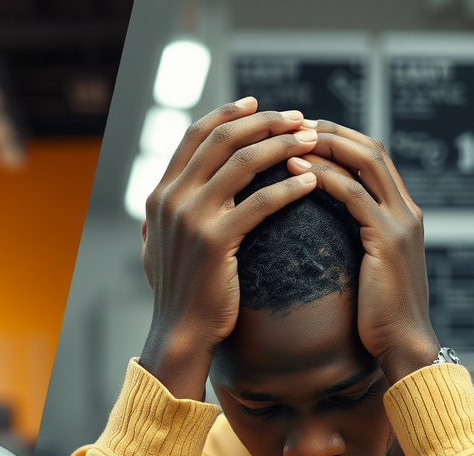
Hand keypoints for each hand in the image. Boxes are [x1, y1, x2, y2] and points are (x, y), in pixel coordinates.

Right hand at [139, 97, 319, 399]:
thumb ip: (170, 212)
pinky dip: (289, 188)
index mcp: (160, 193)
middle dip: (264, 122)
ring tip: (312, 141)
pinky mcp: (214, 240)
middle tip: (298, 118)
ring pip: (243, 162)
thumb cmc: (180, 293)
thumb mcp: (162, 244)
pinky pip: (260, 203)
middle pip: (222, 139)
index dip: (228, 114)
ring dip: (283, 146)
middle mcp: (171, 199)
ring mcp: (190, 218)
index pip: (195, 135)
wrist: (179, 334)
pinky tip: (313, 184)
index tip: (258, 104)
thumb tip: (180, 187)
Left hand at [286, 122, 439, 384]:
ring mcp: (401, 223)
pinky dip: (325, 178)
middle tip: (289, 124)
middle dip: (330, 131)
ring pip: (365, 162)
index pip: (370, 157)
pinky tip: (294, 172)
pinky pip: (355, 196)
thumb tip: (312, 227)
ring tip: (287, 139)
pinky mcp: (389, 241)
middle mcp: (406, 210)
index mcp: (400, 213)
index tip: (298, 134)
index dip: (336, 139)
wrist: (402, 348)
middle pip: (370, 148)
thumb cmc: (375, 317)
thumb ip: (349, 241)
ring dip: (325, 145)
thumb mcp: (362, 268)